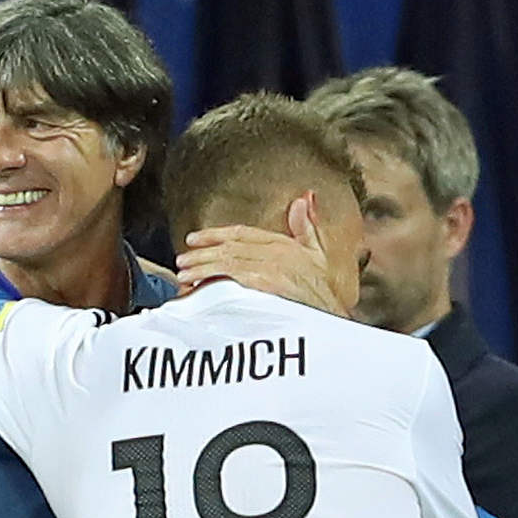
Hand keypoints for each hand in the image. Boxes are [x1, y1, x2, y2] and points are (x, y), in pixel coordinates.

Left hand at [175, 196, 348, 316]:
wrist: (335, 320)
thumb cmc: (325, 295)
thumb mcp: (320, 256)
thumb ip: (307, 228)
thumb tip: (303, 197)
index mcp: (286, 243)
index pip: (243, 233)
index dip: (217, 234)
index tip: (195, 238)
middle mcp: (277, 250)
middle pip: (230, 244)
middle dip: (203, 250)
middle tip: (183, 256)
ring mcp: (271, 265)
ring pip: (227, 258)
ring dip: (200, 264)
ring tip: (182, 271)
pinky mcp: (266, 281)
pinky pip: (230, 274)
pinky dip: (209, 276)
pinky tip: (195, 282)